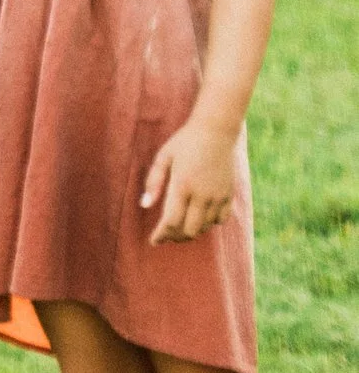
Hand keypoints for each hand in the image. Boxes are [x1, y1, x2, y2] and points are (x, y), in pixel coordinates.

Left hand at [143, 115, 239, 243]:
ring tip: (181, 226)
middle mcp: (201, 194)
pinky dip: (209, 224)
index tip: (154, 241)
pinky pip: (220, 220)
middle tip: (167, 234)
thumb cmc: (185, 142)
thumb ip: (154, 181)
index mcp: (182, 184)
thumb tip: (144, 205)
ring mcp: (217, 196)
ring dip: (192, 231)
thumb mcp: (164, 156)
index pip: (171, 221)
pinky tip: (200, 217)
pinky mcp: (229, 196)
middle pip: (189, 231)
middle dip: (176, 236)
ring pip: (205, 228)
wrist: (216, 131)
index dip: (161, 235)